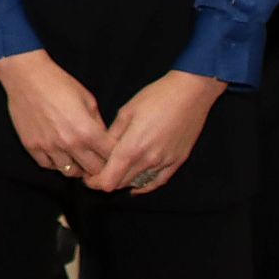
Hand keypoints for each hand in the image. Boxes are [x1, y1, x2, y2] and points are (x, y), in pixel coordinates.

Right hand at [0, 49, 113, 176]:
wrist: (26, 76)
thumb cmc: (58, 83)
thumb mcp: (88, 99)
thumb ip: (98, 123)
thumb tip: (103, 140)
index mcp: (87, 131)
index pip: (111, 156)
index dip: (116, 157)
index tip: (114, 155)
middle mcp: (69, 143)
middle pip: (93, 170)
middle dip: (99, 166)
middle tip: (97, 160)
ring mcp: (49, 147)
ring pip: (70, 172)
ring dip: (77, 167)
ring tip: (77, 158)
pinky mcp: (32, 146)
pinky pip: (48, 165)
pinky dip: (55, 162)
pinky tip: (58, 153)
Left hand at [85, 70, 224, 194]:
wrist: (190, 93)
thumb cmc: (156, 97)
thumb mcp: (126, 112)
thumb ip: (112, 136)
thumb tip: (100, 150)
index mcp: (132, 147)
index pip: (108, 180)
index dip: (95, 182)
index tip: (87, 176)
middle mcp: (149, 160)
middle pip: (121, 184)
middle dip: (106, 180)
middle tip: (97, 173)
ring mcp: (165, 163)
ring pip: (138, 184)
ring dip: (123, 181)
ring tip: (115, 172)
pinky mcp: (178, 161)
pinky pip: (157, 182)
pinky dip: (144, 185)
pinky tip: (135, 185)